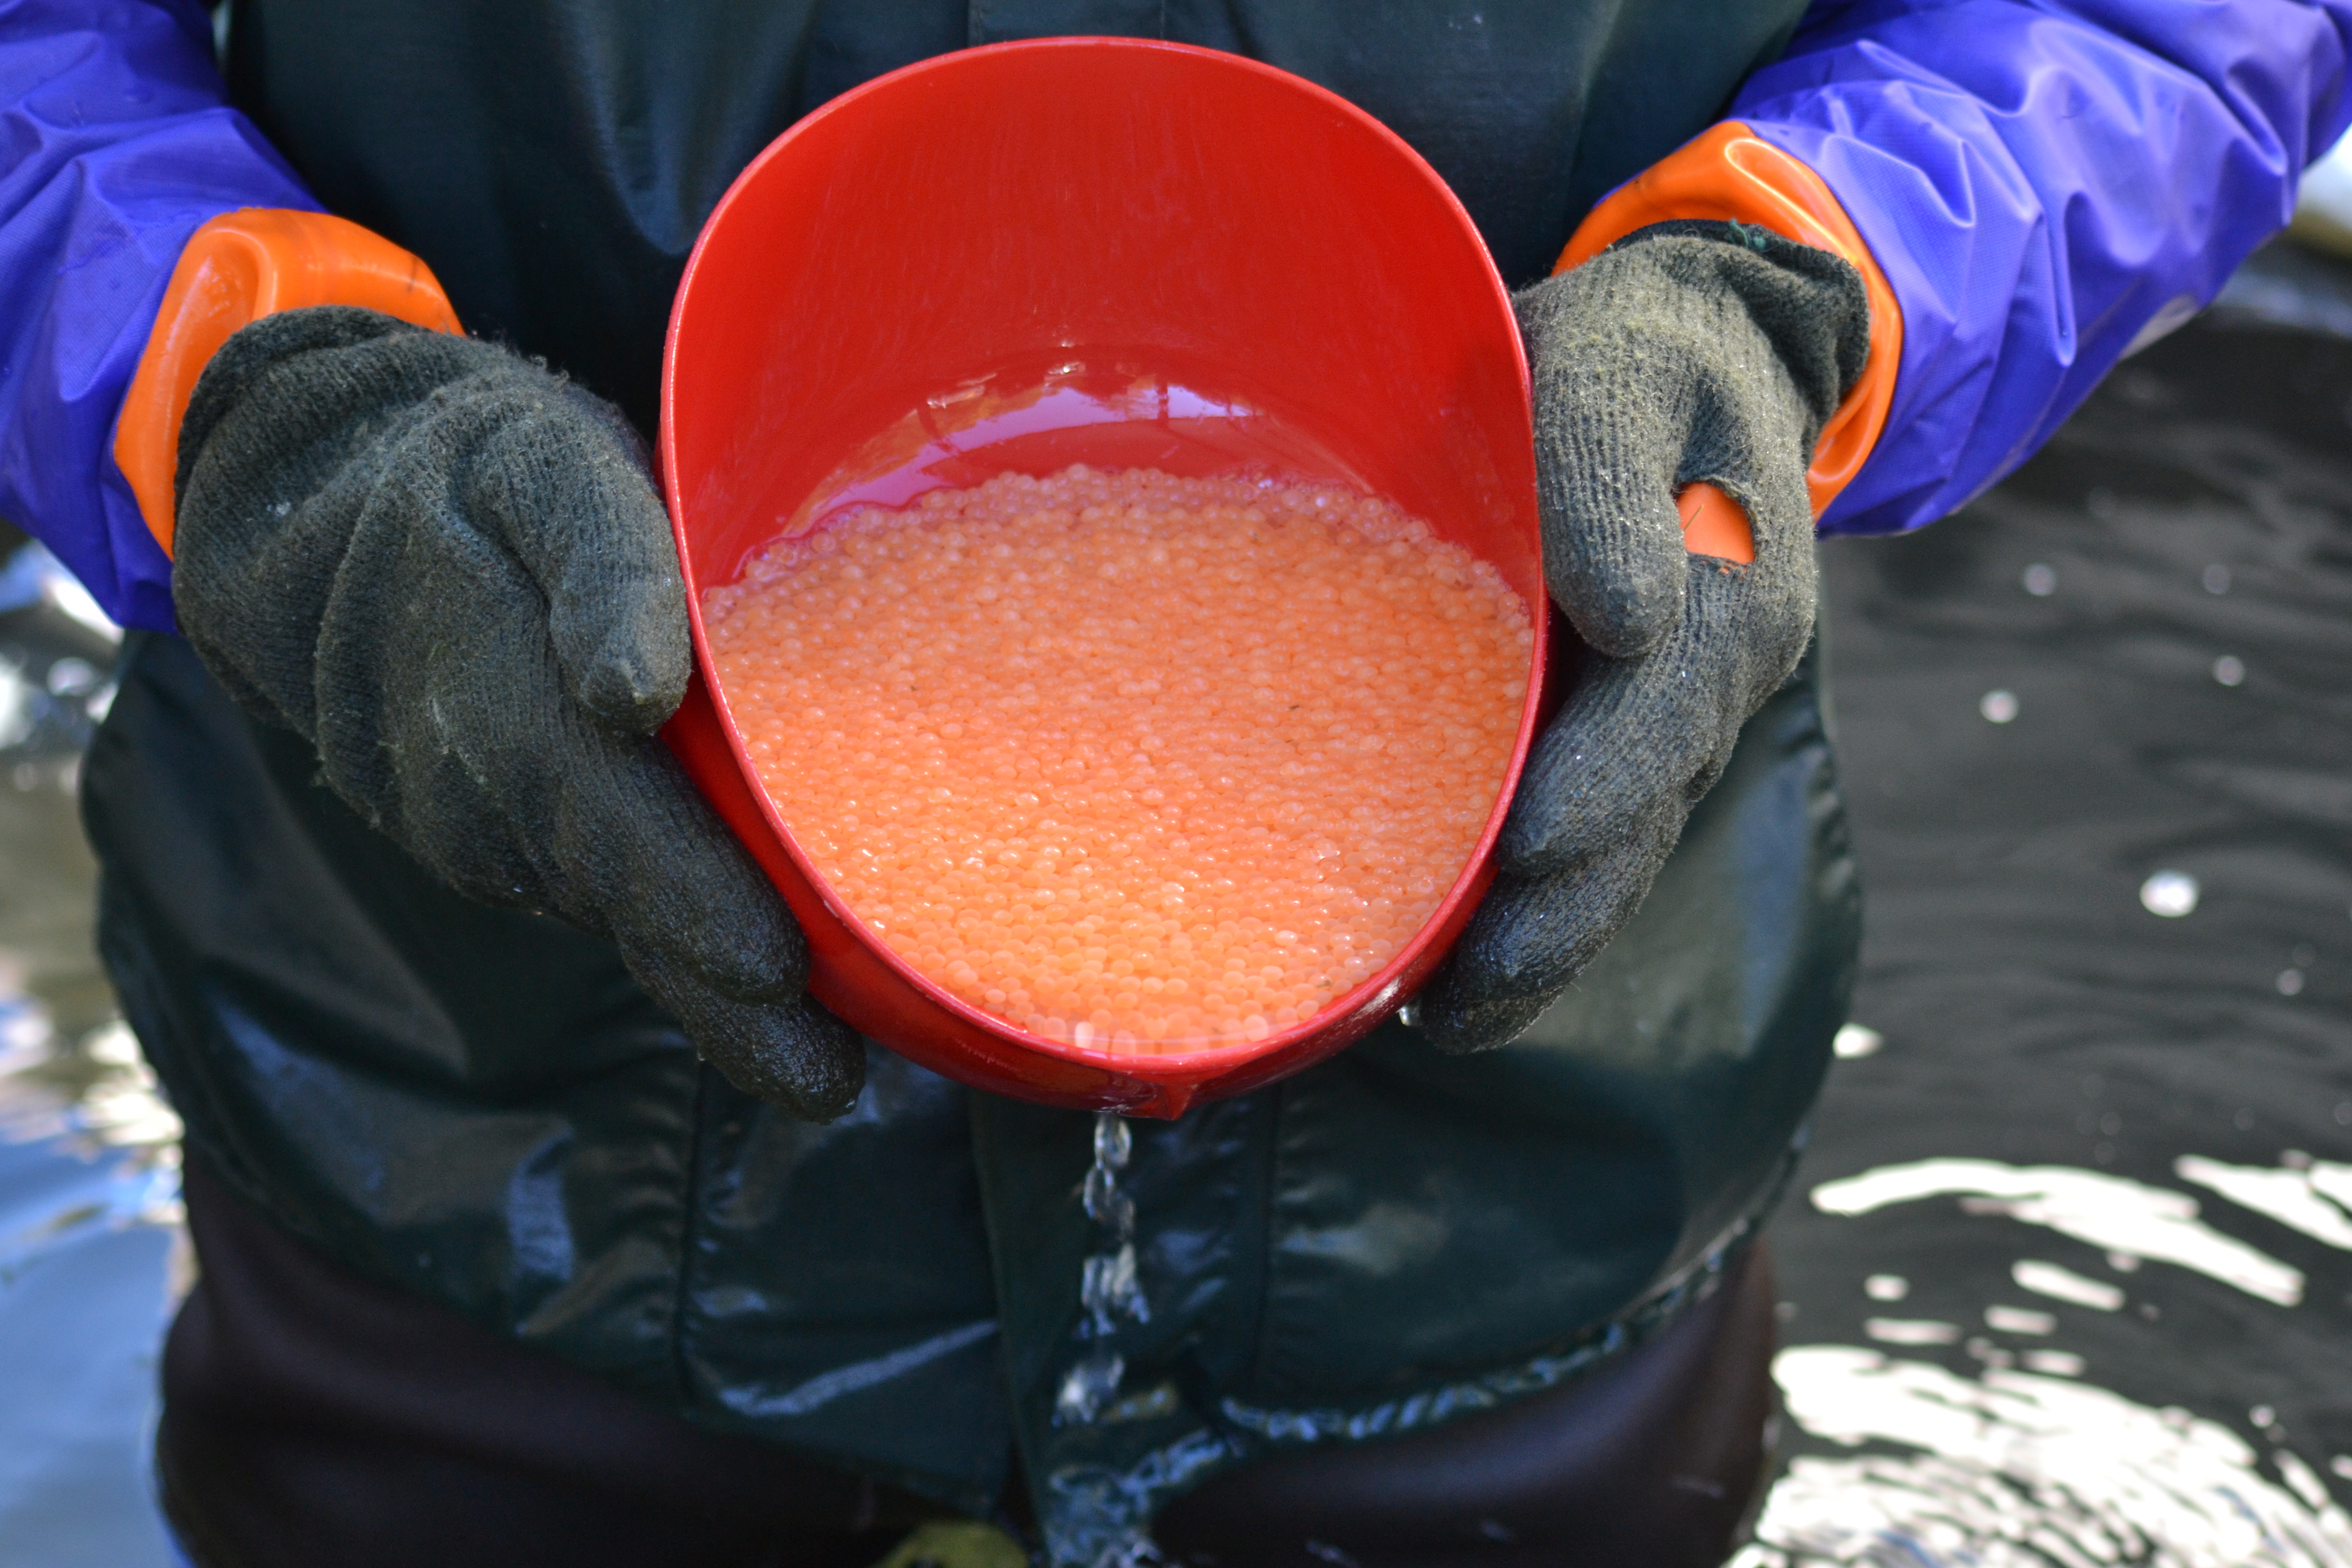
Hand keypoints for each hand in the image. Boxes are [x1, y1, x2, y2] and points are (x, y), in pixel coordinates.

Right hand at [172, 306, 863, 1118]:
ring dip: (705, 993)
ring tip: (817, 1057)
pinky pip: (594, 902)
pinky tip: (755, 989)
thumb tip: (633, 688)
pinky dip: (672, 945)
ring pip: (608, 920)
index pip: (605, 812)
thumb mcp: (543, 467)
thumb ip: (601, 563)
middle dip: (718, 996)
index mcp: (497, 688)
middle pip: (619, 902)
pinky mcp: (502, 846)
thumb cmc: (477, 475)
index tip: (767, 967)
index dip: (686, 895)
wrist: (324, 514)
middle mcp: (478, 790)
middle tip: (822, 1080)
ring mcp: (480, 832)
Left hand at [1418, 223, 1868, 1052]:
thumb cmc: (1629, 359)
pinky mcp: (1646, 733)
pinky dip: (1548, 915)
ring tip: (1451, 1014)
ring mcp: (1687, 711)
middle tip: (1463, 994)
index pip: (1659, 705)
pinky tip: (1469, 980)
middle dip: (1561, 911)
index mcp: (1720, 582)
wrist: (1701, 356)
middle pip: (1644, 810)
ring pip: (1628, 847)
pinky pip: (1610, 839)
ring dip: (1548, 940)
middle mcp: (1718, 665)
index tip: (1529, 850)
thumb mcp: (1611, 371)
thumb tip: (1623, 612)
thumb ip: (1604, 472)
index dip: (1597, 784)